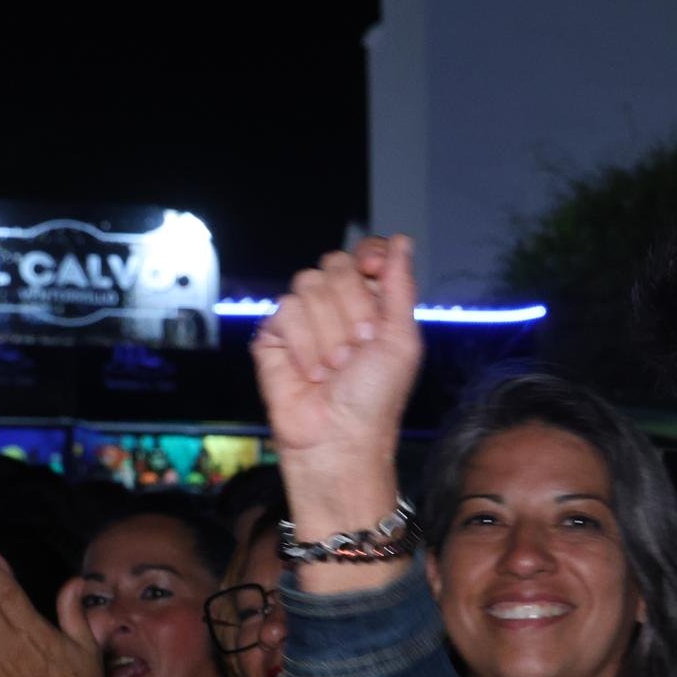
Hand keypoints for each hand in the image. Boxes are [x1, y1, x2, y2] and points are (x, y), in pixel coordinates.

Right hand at [251, 236, 421, 465]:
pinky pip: (285, 311)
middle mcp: (339, 305)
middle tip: (361, 347)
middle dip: (353, 308)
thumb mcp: (402, 339)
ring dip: (330, 333)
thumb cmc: (376, 397)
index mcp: (374, 303)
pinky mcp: (274, 333)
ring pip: (309, 285)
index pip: (365, 253)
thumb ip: (400, 286)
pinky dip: (304, 345)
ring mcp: (305, 317)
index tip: (375, 273)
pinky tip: (311, 372)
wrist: (338, 435)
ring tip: (336, 367)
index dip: (369, 257)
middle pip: (336, 264)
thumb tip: (402, 241)